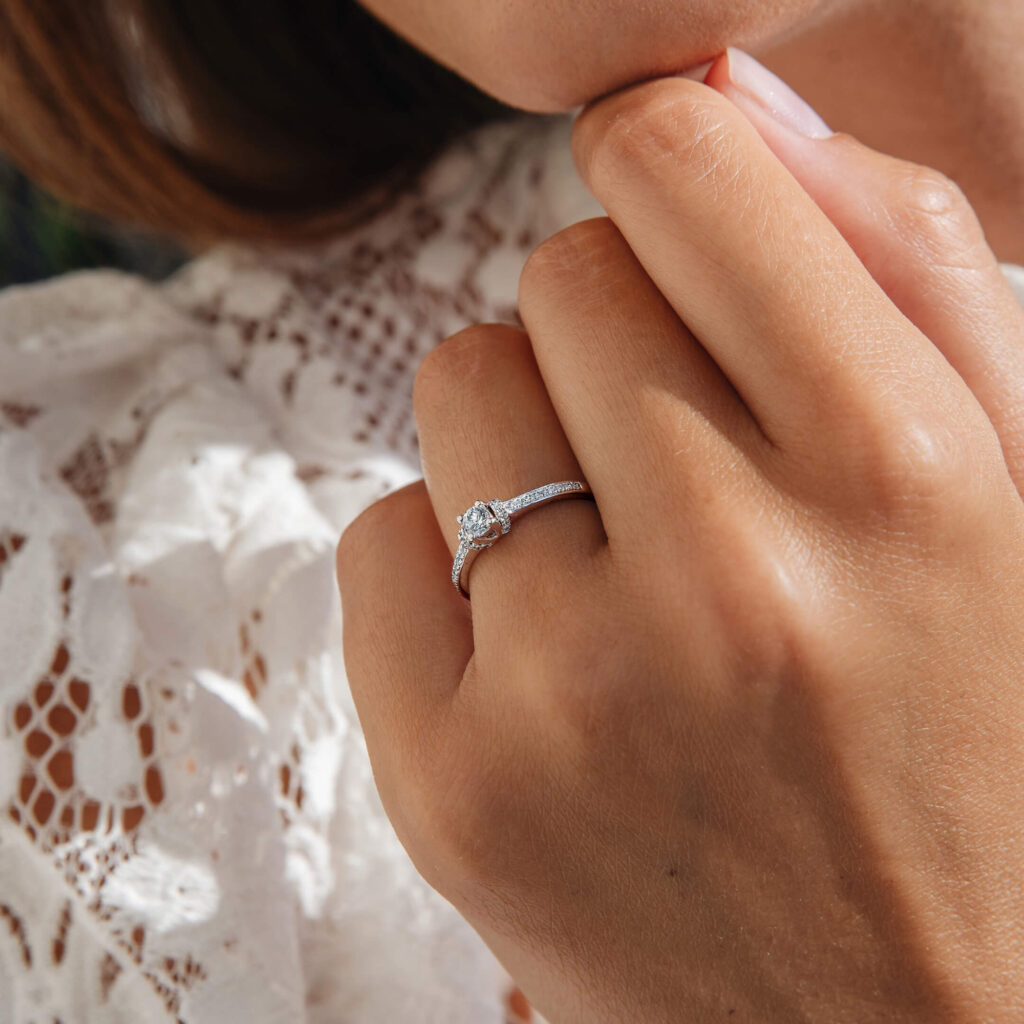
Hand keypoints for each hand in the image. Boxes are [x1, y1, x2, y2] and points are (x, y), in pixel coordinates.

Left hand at [337, 50, 1023, 1021]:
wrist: (900, 1020)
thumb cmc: (966, 743)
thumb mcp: (1008, 486)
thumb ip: (899, 262)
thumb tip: (725, 103)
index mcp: (897, 474)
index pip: (679, 165)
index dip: (668, 170)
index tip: (678, 227)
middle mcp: (726, 579)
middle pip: (558, 276)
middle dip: (613, 335)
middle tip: (685, 458)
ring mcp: (569, 694)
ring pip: (458, 389)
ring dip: (530, 442)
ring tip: (624, 559)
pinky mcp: (454, 787)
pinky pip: (382, 540)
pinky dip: (452, 565)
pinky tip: (549, 650)